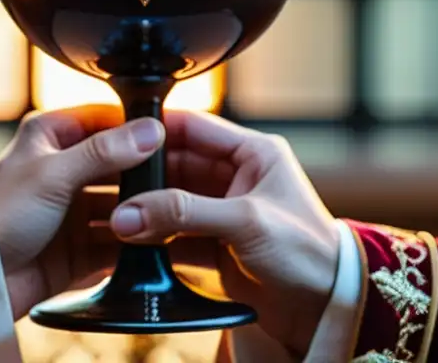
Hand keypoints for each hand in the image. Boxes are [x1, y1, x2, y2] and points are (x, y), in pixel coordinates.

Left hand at [0, 105, 163, 318]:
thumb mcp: (53, 173)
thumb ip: (104, 152)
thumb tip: (150, 130)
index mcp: (52, 135)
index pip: (107, 120)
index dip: (138, 127)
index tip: (174, 135)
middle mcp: (65, 168)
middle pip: (120, 164)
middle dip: (147, 174)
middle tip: (183, 179)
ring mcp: (73, 209)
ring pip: (123, 204)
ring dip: (143, 210)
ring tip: (173, 215)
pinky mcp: (79, 247)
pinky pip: (118, 241)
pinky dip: (135, 242)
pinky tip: (157, 243)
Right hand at [109, 110, 339, 357]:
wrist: (327, 309)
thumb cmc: (309, 253)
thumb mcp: (246, 222)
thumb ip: (185, 213)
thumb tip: (130, 212)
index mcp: (253, 152)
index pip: (194, 127)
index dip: (155, 129)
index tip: (120, 136)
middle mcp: (236, 176)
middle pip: (176, 164)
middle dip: (144, 177)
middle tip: (110, 187)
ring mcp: (223, 210)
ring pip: (171, 200)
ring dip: (146, 209)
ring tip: (115, 217)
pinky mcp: (215, 244)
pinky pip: (174, 233)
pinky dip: (153, 238)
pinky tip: (131, 242)